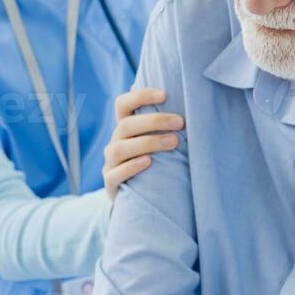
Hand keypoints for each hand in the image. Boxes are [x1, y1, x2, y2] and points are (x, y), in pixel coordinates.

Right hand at [103, 87, 183, 201]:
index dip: (140, 96)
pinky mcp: (110, 184)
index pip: (123, 104)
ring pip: (120, 148)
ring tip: (173, 142)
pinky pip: (115, 174)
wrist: (140, 199)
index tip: (165, 95)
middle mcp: (115, 142)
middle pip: (126, 125)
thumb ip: (164, 124)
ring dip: (148, 142)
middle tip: (180, 122)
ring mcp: (110, 163)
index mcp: (124, 128)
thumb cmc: (155, 164)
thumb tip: (184, 97)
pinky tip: (149, 162)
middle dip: (154, 121)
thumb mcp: (157, 142)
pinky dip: (132, 166)